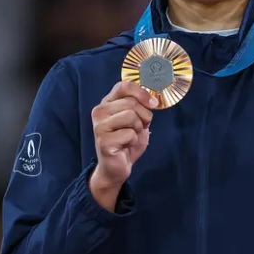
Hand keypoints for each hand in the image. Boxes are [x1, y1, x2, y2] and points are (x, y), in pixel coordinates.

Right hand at [89, 81, 156, 209]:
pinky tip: (125, 146)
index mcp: (108, 102)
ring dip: (138, 129)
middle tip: (140, 128)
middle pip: (132, 103)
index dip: (142, 93)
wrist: (117, 167)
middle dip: (144, 116)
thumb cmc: (127, 141)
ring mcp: (99, 126)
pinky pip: (130, 134)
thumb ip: (140, 105)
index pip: (124, 86)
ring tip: (131, 136)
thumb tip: (152, 98)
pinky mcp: (103, 141)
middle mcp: (100, 111)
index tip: (153, 104)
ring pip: (131, 116)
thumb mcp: (137, 119)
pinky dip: (134, 141)